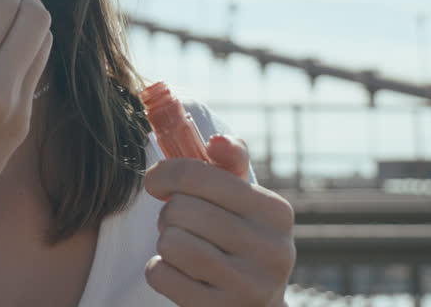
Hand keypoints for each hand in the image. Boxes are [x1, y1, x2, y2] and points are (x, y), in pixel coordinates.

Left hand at [143, 136, 295, 305]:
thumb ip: (230, 162)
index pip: (200, 175)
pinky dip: (158, 270)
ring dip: (164, 242)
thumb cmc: (241, 239)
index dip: (165, 173)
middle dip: (169, 214)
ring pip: (171, 243)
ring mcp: (249, 286)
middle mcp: (271, 249)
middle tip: (179, 223)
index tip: (155, 182)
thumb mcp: (243, 199)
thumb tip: (217, 140)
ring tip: (180, 246)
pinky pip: (162, 276)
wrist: (256, 304)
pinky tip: (178, 272)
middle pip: (181, 210)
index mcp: (275, 211)